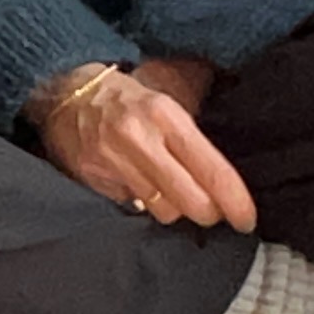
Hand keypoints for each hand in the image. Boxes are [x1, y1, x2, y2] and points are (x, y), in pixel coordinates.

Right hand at [33, 56, 255, 232]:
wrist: (67, 94)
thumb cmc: (129, 100)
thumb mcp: (167, 101)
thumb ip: (196, 136)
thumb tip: (229, 178)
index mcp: (165, 115)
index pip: (211, 169)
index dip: (234, 201)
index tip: (246, 219)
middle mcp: (139, 138)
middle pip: (191, 201)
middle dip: (208, 213)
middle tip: (213, 210)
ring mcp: (113, 161)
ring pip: (163, 211)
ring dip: (175, 209)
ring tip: (174, 195)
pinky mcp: (93, 178)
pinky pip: (133, 208)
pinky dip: (143, 205)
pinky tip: (143, 190)